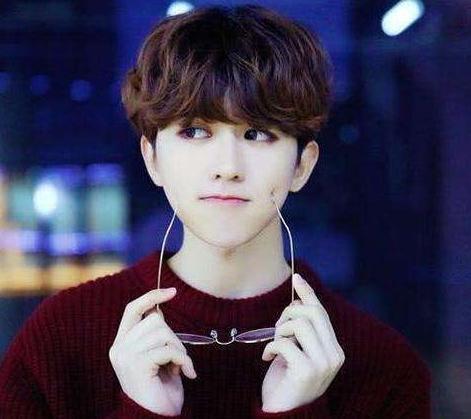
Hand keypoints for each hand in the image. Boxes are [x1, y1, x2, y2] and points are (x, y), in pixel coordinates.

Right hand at [109, 288, 196, 415]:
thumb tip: (159, 310)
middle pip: (154, 320)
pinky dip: (184, 360)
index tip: (172, 291)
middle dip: (174, 336)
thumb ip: (154, 335)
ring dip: (179, 349)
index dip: (151, 297)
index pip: (132, 309)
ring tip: (179, 366)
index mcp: (122, 343)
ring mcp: (126, 356)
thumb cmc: (160, 388)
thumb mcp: (157, 356)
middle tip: (178, 357)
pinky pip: (168, 350)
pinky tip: (187, 373)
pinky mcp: (137, 365)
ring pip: (163, 332)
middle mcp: (119, 348)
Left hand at [260, 273, 344, 412]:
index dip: (308, 293)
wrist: (285, 415)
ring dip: (280, 330)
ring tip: (274, 344)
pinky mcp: (307, 371)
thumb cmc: (288, 381)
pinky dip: (271, 346)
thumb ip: (302, 331)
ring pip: (299, 324)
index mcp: (334, 349)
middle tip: (277, 328)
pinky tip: (268, 357)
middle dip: (289, 312)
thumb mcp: (298, 351)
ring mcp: (323, 364)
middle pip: (312, 313)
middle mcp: (334, 355)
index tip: (296, 277)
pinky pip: (285, 342)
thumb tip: (298, 300)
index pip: (321, 313)